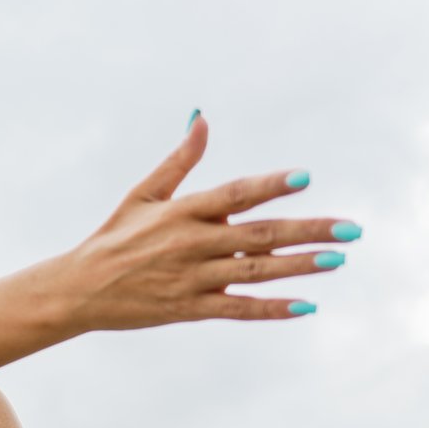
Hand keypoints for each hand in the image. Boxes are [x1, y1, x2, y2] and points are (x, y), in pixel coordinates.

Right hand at [65, 113, 357, 327]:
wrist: (78, 290)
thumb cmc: (113, 236)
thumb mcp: (142, 194)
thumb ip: (179, 160)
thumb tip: (201, 118)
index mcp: (180, 213)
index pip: (233, 194)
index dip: (269, 186)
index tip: (305, 178)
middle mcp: (189, 245)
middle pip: (258, 236)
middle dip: (308, 231)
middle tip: (350, 230)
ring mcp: (191, 280)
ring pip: (255, 272)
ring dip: (299, 267)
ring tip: (337, 260)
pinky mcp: (189, 309)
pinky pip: (238, 309)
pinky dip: (271, 309)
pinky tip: (305, 306)